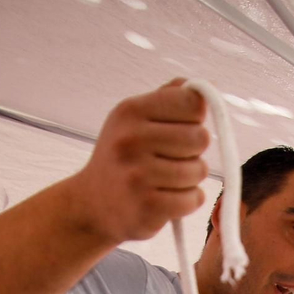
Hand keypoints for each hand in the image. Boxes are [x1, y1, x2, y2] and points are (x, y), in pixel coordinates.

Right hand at [69, 81, 209, 244]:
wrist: (91, 206)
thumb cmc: (120, 159)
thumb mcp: (132, 120)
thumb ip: (167, 98)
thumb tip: (202, 87)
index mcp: (130, 111)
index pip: (192, 102)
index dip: (195, 117)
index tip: (181, 127)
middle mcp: (132, 139)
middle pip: (200, 137)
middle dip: (194, 151)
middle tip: (172, 158)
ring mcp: (138, 175)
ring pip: (199, 170)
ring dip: (191, 178)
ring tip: (167, 179)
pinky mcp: (148, 207)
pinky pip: (194, 198)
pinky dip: (188, 201)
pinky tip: (168, 198)